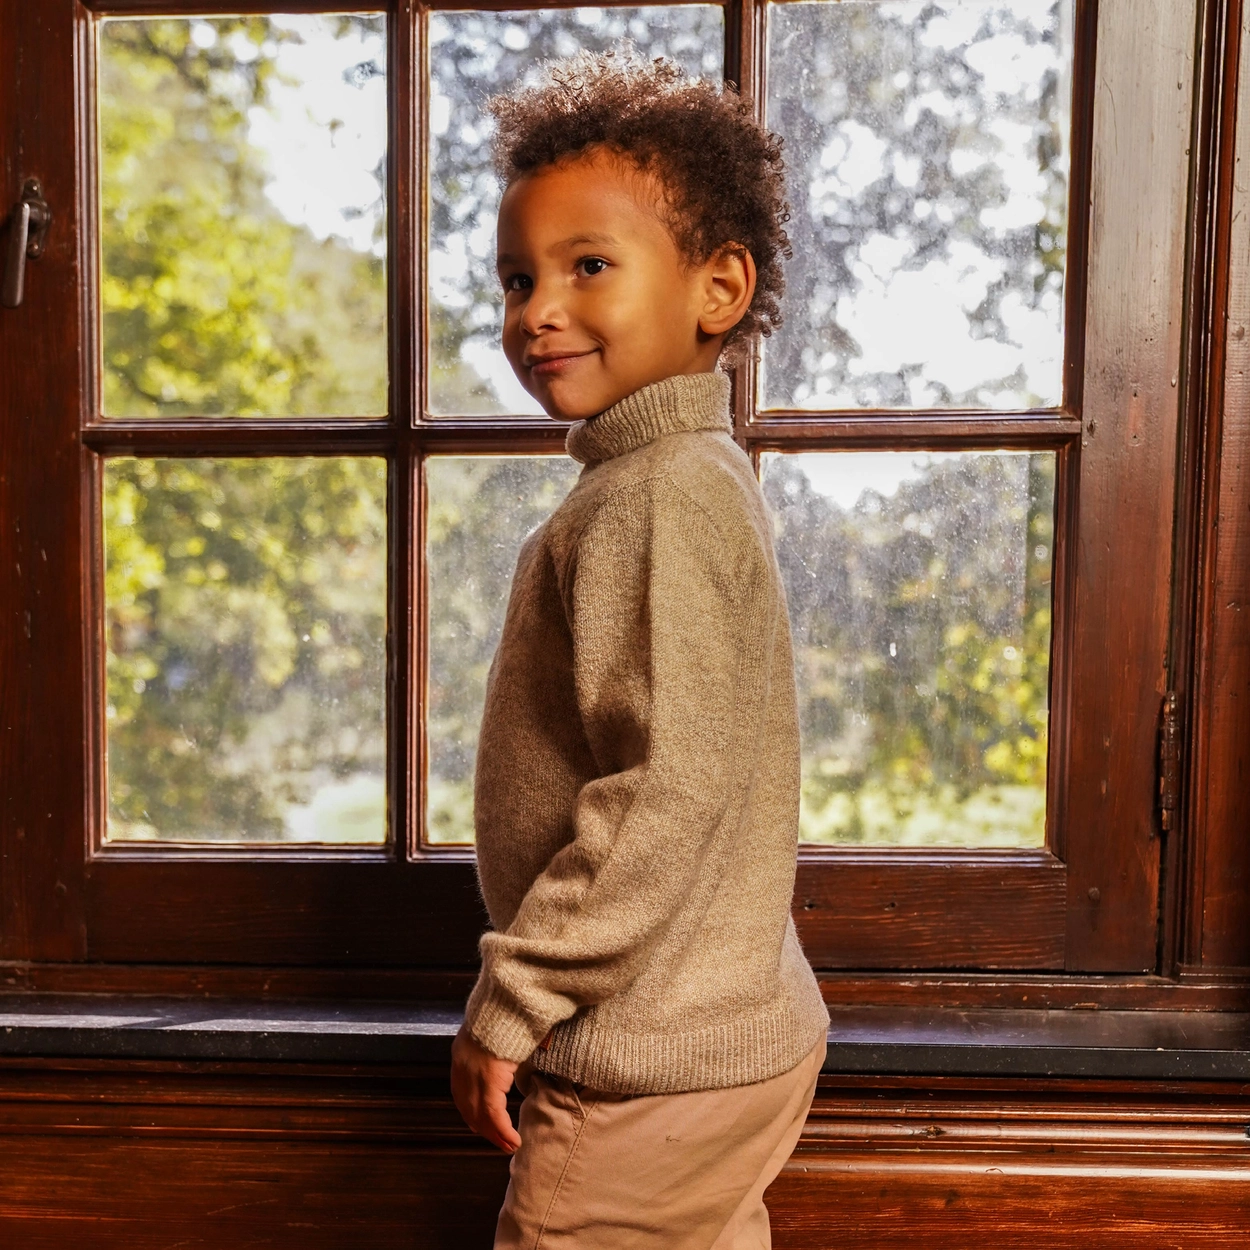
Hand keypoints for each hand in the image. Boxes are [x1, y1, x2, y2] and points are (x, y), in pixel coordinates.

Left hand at [451, 1022, 521, 1153]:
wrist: (506, 1000)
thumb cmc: (505, 1010)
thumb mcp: (493, 1030)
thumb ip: (492, 1046)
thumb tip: (504, 1056)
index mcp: (462, 1054)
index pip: (461, 1091)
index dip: (470, 1111)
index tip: (477, 1125)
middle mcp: (463, 1067)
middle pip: (469, 1107)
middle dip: (483, 1128)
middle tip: (496, 1142)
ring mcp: (474, 1074)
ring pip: (481, 1115)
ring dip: (495, 1134)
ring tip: (508, 1145)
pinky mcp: (489, 1080)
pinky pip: (494, 1113)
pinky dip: (503, 1130)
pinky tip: (512, 1139)